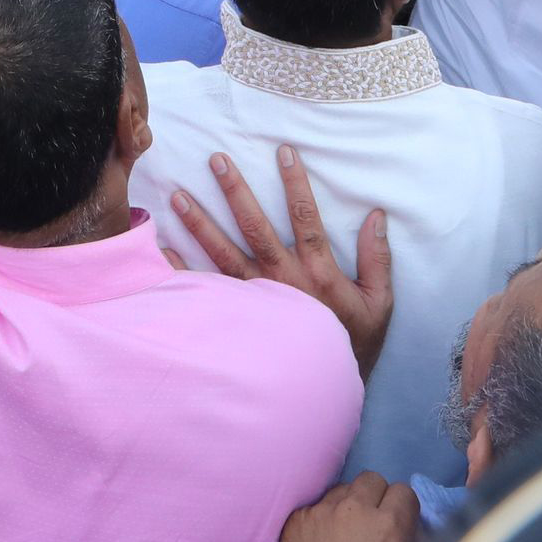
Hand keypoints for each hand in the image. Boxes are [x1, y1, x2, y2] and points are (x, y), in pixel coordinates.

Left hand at [164, 146, 394, 377]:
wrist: (326, 390)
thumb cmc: (354, 344)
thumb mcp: (379, 303)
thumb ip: (377, 258)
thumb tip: (377, 215)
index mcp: (318, 274)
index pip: (306, 218)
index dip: (296, 184)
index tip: (283, 151)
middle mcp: (282, 282)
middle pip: (255, 228)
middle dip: (236, 191)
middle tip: (216, 159)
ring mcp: (255, 302)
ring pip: (223, 256)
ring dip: (200, 224)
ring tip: (178, 196)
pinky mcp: (237, 319)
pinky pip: (205, 293)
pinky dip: (181, 273)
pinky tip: (162, 250)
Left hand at [277, 475, 418, 541]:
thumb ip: (401, 540)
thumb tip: (405, 530)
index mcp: (388, 527)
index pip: (404, 492)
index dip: (402, 509)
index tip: (398, 522)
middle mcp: (355, 509)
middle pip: (372, 479)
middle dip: (375, 497)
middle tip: (372, 522)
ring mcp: (322, 510)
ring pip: (343, 487)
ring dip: (348, 503)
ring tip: (345, 530)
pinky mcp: (297, 518)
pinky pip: (317, 504)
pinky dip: (322, 516)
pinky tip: (322, 538)